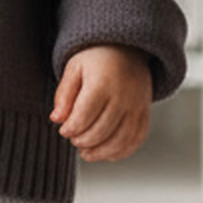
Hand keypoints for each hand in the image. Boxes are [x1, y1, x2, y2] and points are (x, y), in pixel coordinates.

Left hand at [50, 44, 152, 161]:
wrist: (126, 48)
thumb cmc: (96, 58)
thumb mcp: (74, 68)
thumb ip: (64, 94)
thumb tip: (56, 119)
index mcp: (101, 83)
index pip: (84, 116)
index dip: (71, 129)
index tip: (64, 131)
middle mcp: (122, 96)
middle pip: (101, 131)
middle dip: (83, 141)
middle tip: (74, 140)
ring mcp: (136, 106)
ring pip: (120, 140)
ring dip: (101, 152)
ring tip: (87, 152)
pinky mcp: (145, 113)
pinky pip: (136, 139)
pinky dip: (121, 152)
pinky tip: (107, 153)